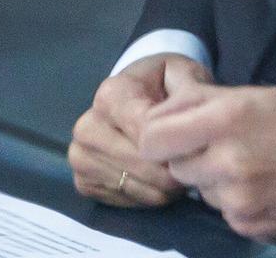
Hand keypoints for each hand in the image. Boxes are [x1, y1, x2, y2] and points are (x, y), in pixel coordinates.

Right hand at [70, 54, 212, 207]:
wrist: (140, 93)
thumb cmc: (165, 83)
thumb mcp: (184, 73)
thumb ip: (188, 94)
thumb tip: (177, 128)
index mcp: (110, 94)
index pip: (147, 133)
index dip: (177, 144)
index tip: (194, 144)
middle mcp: (87, 126)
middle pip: (140, 164)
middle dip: (173, 169)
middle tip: (194, 162)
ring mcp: (81, 157)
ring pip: (135, 187)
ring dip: (164, 187)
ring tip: (179, 169)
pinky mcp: (83, 183)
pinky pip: (125, 201)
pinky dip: (148, 196)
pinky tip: (158, 179)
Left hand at [139, 74, 275, 240]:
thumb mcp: (259, 94)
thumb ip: (209, 101)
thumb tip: (170, 103)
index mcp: (227, 119)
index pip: (152, 136)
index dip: (158, 131)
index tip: (174, 127)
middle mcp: (225, 161)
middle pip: (173, 164)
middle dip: (187, 153)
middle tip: (218, 142)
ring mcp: (234, 200)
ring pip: (197, 188)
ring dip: (210, 176)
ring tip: (248, 161)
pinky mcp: (246, 226)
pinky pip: (220, 209)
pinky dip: (231, 197)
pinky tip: (261, 182)